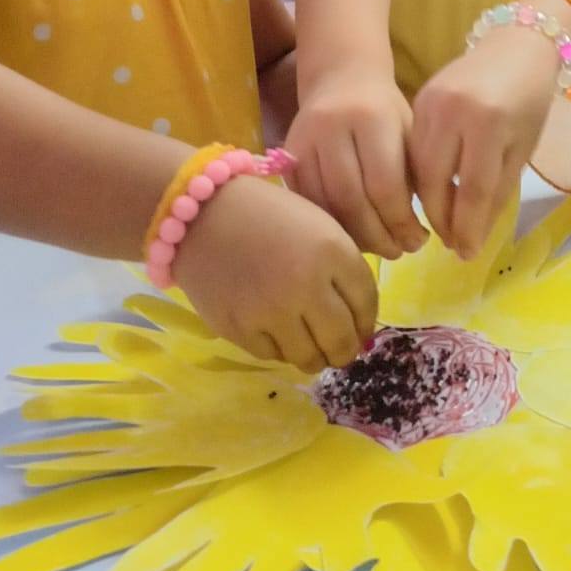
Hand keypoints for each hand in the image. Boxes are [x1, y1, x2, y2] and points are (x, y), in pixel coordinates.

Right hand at [173, 175, 377, 371]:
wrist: (203, 212)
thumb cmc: (266, 213)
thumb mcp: (317, 225)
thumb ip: (343, 267)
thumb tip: (361, 323)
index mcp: (332, 250)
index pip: (366, 303)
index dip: (367, 322)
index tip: (361, 328)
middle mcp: (306, 284)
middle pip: (341, 339)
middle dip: (345, 350)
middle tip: (341, 351)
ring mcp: (271, 310)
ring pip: (309, 357)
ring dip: (316, 358)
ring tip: (312, 351)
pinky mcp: (239, 328)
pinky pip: (273, 356)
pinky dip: (281, 350)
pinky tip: (279, 335)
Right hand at [284, 70, 424, 258]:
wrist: (341, 77)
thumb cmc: (386, 111)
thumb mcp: (410, 132)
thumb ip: (416, 175)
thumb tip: (426, 231)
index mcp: (371, 118)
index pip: (385, 185)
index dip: (402, 222)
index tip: (420, 240)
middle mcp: (332, 127)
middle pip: (352, 199)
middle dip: (379, 235)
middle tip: (399, 252)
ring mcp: (303, 141)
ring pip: (325, 205)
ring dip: (353, 236)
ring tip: (377, 248)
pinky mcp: (286, 155)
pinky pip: (306, 202)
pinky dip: (329, 225)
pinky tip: (351, 235)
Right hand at [410, 27, 560, 258]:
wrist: (515, 46)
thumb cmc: (530, 100)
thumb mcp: (522, 147)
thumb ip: (498, 190)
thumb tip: (473, 235)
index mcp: (488, 123)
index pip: (473, 188)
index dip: (469, 226)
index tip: (467, 254)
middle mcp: (452, 112)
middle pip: (435, 180)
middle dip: (441, 219)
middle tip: (450, 244)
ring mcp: (429, 103)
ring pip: (417, 168)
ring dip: (427, 201)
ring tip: (441, 225)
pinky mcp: (417, 99)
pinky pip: (413, 149)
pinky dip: (421, 176)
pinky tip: (432, 194)